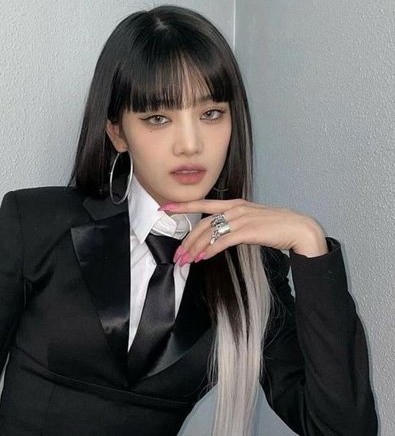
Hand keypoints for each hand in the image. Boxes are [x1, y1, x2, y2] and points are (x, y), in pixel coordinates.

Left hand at [158, 199, 328, 265]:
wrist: (299, 229)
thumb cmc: (276, 226)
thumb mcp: (251, 220)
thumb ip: (234, 224)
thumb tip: (218, 234)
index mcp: (235, 204)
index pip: (203, 203)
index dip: (183, 205)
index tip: (165, 208)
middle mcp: (235, 208)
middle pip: (203, 223)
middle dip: (186, 240)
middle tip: (177, 254)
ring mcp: (241, 218)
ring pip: (209, 232)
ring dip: (194, 248)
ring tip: (185, 261)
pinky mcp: (248, 230)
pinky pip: (223, 240)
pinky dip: (210, 250)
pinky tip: (202, 258)